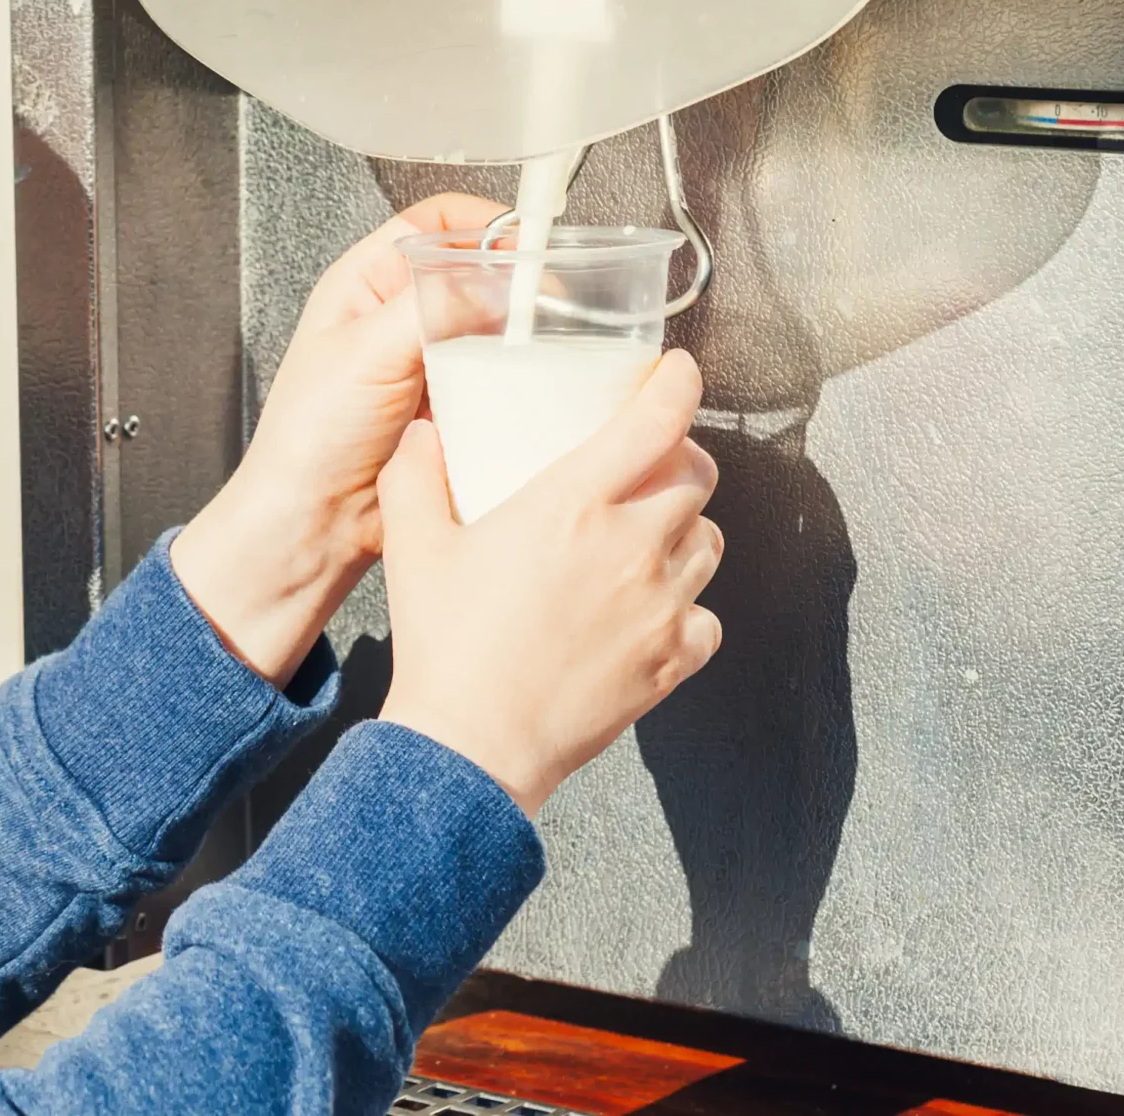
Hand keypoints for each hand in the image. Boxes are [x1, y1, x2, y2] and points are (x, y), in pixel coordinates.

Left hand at [171, 192, 505, 686]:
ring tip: (541, 345)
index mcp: (366, 284)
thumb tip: (497, 277)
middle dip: (513, 282)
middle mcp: (400, 316)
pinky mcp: (453, 405)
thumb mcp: (367, 354)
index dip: (481, 225)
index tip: (524, 243)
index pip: (433, 223)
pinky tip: (528, 388)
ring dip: (519, 335)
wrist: (315, 524)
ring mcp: (429, 361)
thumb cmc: (309, 439)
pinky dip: (518, 380)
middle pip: (474, 273)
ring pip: (493, 327)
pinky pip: (499, 378)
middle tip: (546, 300)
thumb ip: (432, 307)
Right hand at [376, 350, 723, 815]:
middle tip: (647, 466)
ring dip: (685, 530)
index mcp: (572, 503)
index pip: (656, 419)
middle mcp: (631, 545)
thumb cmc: (444, 647)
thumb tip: (423, 434)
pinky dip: (688, 608)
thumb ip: (415, 476)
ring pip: (710, 541)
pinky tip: (647, 612)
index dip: (678, 384)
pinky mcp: (673, 660)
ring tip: (644, 539)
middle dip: (678, 460)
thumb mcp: (413, 546)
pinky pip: (708, 616)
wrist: (471, 749)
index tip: (677, 373)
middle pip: (697, 475)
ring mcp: (661, 605)